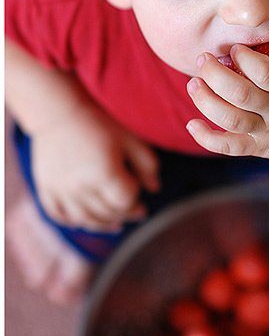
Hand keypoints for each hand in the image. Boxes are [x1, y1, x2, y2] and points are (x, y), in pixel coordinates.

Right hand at [31, 103, 159, 231]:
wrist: (59, 111)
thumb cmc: (99, 123)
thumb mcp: (130, 139)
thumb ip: (147, 165)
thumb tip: (154, 189)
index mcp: (105, 174)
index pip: (126, 200)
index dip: (136, 196)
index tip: (136, 186)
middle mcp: (81, 187)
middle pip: (108, 213)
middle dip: (126, 212)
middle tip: (136, 210)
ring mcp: (61, 190)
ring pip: (85, 220)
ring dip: (104, 224)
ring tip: (117, 223)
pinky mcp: (46, 188)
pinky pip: (58, 215)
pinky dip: (73, 221)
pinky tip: (85, 220)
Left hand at [186, 13, 268, 167]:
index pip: (266, 72)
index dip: (245, 60)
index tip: (235, 49)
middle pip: (242, 96)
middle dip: (216, 76)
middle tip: (203, 60)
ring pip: (232, 121)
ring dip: (207, 102)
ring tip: (193, 84)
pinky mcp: (260, 148)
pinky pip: (231, 147)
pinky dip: (208, 139)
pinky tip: (192, 124)